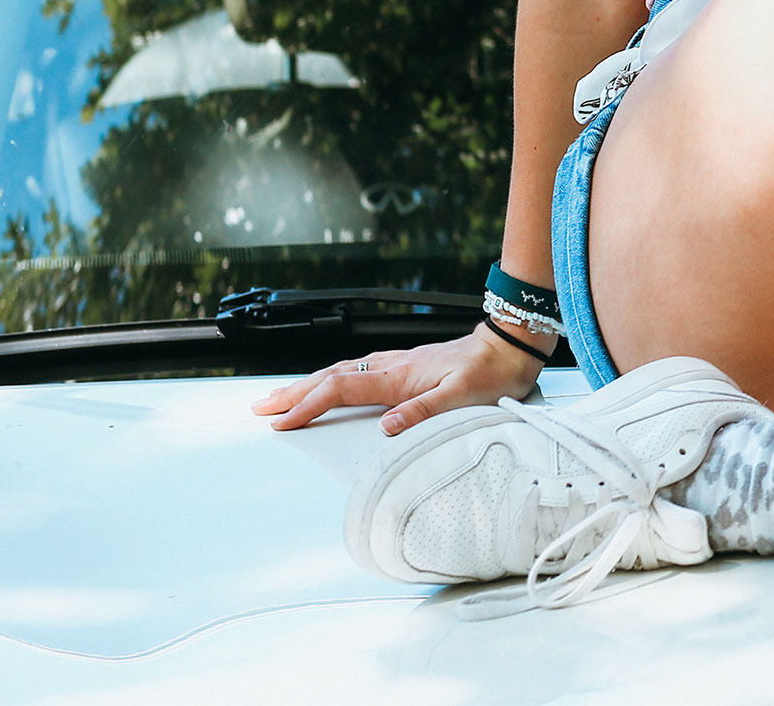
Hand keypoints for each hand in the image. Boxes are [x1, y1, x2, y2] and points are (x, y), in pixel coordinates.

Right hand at [250, 327, 540, 435]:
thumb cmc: (492, 372)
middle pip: (331, 378)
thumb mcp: (462, 397)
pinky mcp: (408, 365)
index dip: (308, 406)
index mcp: (399, 377)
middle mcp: (393, 367)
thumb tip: (385, 428)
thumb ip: (423, 411)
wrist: (512, 346)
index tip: (281, 423)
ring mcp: (399, 364)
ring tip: (283, 397)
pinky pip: (358, 370)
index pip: (341, 389)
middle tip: (261, 408)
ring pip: (342, 372)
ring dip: (309, 385)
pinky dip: (333, 379)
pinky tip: (332, 384)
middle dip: (294, 393)